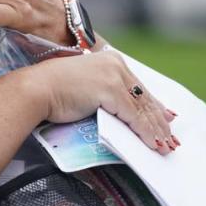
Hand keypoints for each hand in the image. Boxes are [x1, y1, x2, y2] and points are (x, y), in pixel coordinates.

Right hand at [25, 50, 178, 153]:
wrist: (36, 89)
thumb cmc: (51, 90)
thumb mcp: (85, 87)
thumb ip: (105, 93)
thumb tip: (123, 111)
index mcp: (110, 59)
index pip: (138, 87)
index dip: (153, 106)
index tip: (165, 120)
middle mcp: (116, 65)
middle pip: (144, 98)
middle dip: (159, 121)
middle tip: (170, 138)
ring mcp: (114, 77)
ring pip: (143, 109)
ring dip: (156, 130)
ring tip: (164, 145)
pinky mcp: (111, 92)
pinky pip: (134, 117)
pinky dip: (146, 133)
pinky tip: (152, 143)